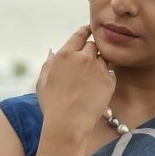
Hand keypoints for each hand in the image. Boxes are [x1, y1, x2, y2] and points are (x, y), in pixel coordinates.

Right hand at [35, 23, 115, 145]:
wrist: (68, 124)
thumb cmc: (52, 105)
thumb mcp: (43, 82)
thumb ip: (48, 64)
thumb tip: (52, 51)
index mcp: (65, 54)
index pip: (80, 34)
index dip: (86, 31)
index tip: (90, 31)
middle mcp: (83, 58)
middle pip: (94, 45)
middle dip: (91, 51)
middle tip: (88, 64)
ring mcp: (98, 69)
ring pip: (104, 58)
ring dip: (100, 64)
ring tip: (92, 79)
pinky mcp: (109, 81)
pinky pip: (110, 73)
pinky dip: (106, 77)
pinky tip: (97, 89)